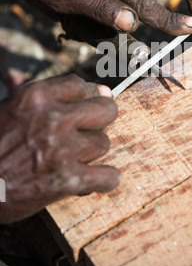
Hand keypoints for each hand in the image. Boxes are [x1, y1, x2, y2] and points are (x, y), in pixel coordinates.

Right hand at [0, 74, 119, 223]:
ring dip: (92, 152)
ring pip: (104, 143)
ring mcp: (63, 149)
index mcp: (36, 96)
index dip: (83, 98)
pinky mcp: (67, 180)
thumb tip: (102, 90)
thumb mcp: (10, 109)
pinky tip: (94, 179)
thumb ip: (50, 99)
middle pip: (105, 110)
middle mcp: (54, 118)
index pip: (81, 85)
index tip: (81, 108)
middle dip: (99, 120)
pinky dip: (104, 180)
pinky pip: (108, 177)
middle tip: (86, 131)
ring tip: (74, 158)